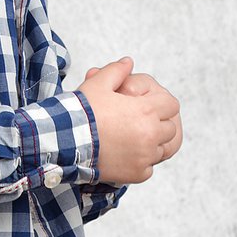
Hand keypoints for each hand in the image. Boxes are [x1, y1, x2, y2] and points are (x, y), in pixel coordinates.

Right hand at [80, 56, 183, 184]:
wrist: (65, 142)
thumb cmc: (81, 112)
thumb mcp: (98, 84)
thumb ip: (116, 71)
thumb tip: (128, 63)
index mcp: (146, 111)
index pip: (172, 105)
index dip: (161, 103)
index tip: (148, 106)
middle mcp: (151, 135)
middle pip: (170, 128)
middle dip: (158, 124)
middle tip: (138, 122)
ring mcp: (145, 157)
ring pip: (161, 149)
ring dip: (151, 144)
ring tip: (130, 138)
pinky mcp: (137, 174)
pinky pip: (147, 168)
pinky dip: (139, 163)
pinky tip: (123, 155)